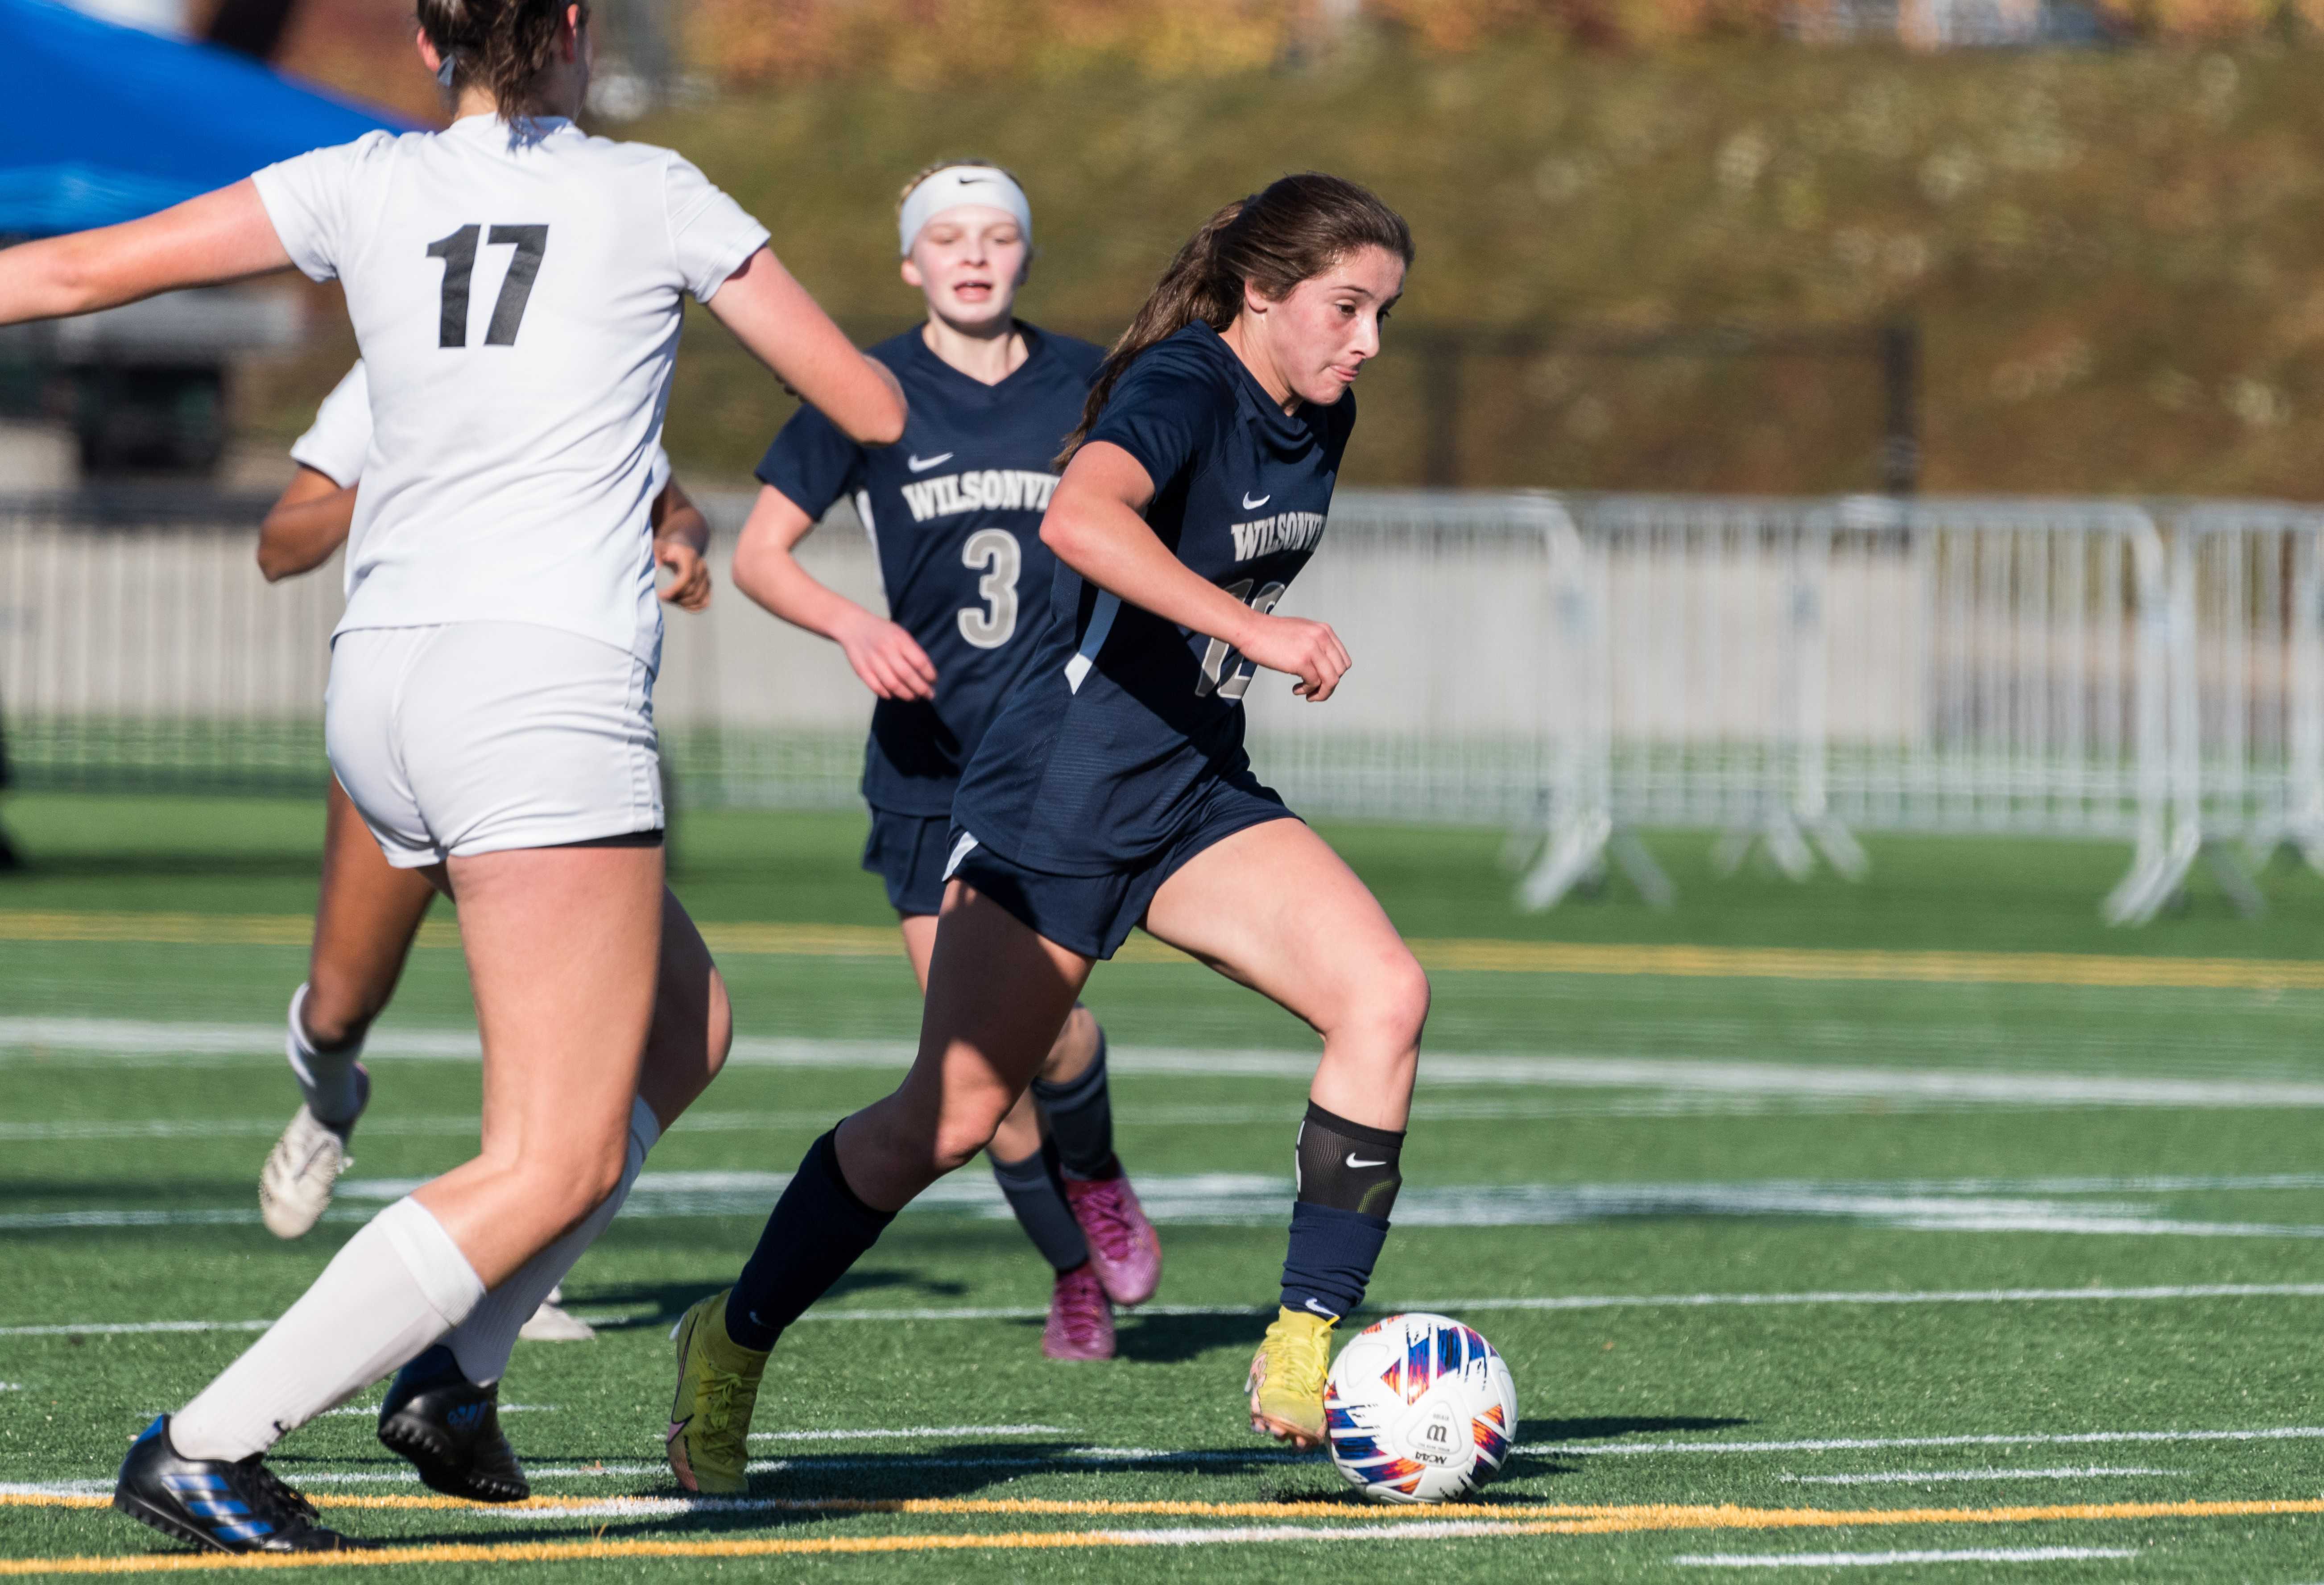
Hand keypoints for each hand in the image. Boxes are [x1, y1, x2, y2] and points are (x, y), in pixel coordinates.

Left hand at [656, 539, 711, 611]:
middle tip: (662, 597)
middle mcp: (702, 567)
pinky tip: (680, 604)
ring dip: (683, 604)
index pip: (688, 576)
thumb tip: (657, 567)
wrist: (682, 546)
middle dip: (676, 597)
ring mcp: (706, 577)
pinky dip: (693, 608)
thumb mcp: (658, 545)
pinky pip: (704, 602)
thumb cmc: (667, 548)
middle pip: (693, 589)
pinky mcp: (708, 585)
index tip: (661, 595)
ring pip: (698, 598)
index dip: (675, 589)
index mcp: (690, 556)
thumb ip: (656, 554)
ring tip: (670, 599)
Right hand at [836, 610, 937, 700]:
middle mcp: (887, 651)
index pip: (920, 662)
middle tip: (929, 695)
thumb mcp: (901, 634)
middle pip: (908, 676)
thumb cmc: (883, 632)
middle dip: (922, 689)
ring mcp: (873, 662)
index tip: (934, 681)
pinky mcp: (862, 670)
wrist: (853, 626)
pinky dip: (888, 694)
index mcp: (900, 640)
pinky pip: (877, 688)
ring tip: (914, 698)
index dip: (930, 675)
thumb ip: (913, 651)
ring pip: (893, 685)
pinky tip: (895, 695)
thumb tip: (927, 673)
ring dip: (907, 695)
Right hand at [1236, 614, 1350, 701]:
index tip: (1321, 680)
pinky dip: (1307, 691)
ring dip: (1321, 692)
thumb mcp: (1301, 632)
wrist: (1250, 629)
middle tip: (1315, 691)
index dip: (1334, 674)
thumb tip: (1323, 666)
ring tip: (1308, 695)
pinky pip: (1314, 683)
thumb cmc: (1271, 633)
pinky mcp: (1301, 661)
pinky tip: (1296, 689)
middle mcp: (1322, 638)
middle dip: (1329, 686)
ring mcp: (1313, 649)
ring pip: (1331, 680)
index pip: (1343, 660)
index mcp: (1324, 630)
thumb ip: (1316, 644)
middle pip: (1340, 671)